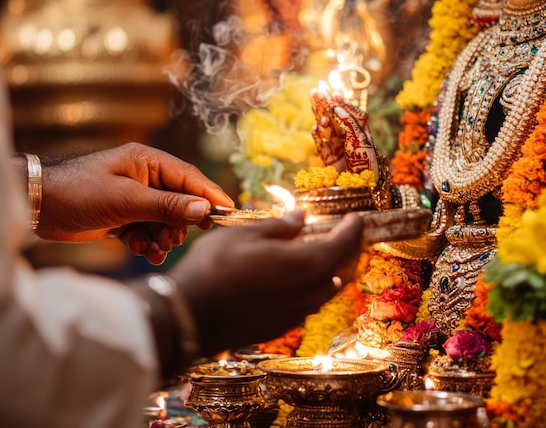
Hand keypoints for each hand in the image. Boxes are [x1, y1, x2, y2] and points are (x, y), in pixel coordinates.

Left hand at [37, 143, 234, 264]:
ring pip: (165, 219)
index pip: (190, 178)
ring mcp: (134, 198)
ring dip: (163, 236)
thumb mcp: (127, 200)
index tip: (229, 214)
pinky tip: (141, 250)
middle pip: (180, 201)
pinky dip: (148, 242)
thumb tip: (205, 210)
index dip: (210, 195)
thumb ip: (168, 205)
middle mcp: (145, 178)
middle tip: (174, 238)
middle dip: (180, 223)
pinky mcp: (123, 217)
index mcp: (149, 162)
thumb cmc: (79, 192)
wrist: (36, 207)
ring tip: (154, 249)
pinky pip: (148, 230)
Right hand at [170, 210, 363, 355]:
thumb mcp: (247, 233)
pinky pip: (308, 303)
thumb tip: (301, 219)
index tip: (358, 217)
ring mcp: (295, 314)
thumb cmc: (216, 266)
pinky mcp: (279, 327)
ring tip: (323, 251)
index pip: (342, 245)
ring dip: (331, 269)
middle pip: (341, 270)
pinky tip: (298, 276)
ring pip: (326, 290)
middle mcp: (308, 294)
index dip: (353, 229)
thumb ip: (281, 226)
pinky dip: (313, 285)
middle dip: (348, 250)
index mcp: (305, 265)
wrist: (187, 316)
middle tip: (346, 233)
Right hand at [310, 85, 379, 176]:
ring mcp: (338, 148)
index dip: (342, 101)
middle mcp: (348, 137)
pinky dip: (318, 136)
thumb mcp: (361, 138)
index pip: (348, 112)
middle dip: (325, 103)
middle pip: (334, 117)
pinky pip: (321, 145)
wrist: (365, 188)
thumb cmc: (369, 162)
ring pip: (326, 128)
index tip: (334, 91)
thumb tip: (336, 105)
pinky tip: (316, 127)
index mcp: (360, 131)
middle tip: (316, 88)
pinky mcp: (330, 160)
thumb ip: (349, 121)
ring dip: (321, 117)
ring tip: (319, 109)